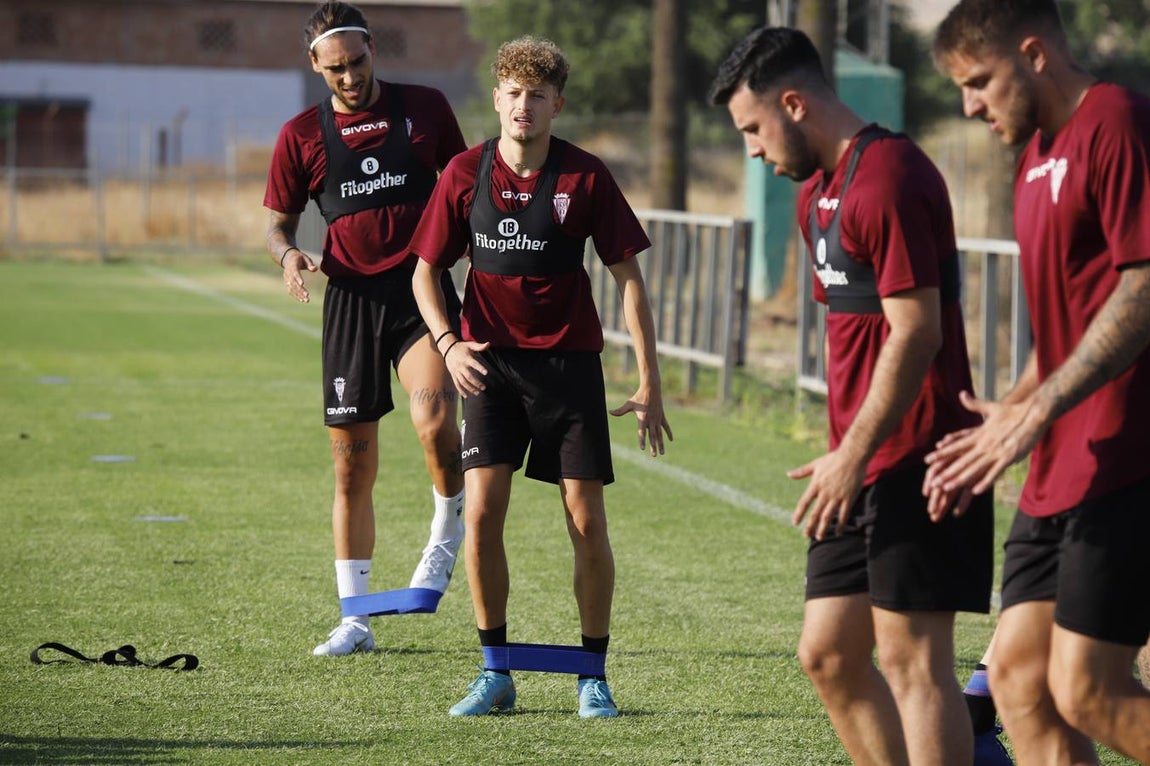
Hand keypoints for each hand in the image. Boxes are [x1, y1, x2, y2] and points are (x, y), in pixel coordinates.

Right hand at [283, 250, 317, 302]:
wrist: (288, 258)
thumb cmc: (299, 258)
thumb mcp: (305, 258)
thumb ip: (310, 264)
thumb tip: (315, 269)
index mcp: (292, 266)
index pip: (295, 272)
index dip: (298, 278)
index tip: (302, 284)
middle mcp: (288, 273)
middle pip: (293, 282)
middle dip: (299, 289)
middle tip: (307, 295)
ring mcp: (286, 278)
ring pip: (291, 288)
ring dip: (298, 294)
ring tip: (306, 300)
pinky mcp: (287, 282)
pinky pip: (290, 290)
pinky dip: (296, 296)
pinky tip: (302, 300)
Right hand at [443, 340, 489, 397]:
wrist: (447, 348)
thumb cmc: (461, 347)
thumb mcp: (470, 345)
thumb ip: (479, 346)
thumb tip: (489, 344)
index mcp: (466, 358)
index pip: (474, 364)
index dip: (480, 368)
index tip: (486, 373)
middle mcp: (461, 366)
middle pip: (468, 376)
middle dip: (476, 383)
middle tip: (484, 387)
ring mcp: (456, 371)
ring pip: (462, 382)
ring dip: (470, 388)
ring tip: (478, 393)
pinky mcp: (453, 374)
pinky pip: (456, 384)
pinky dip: (460, 390)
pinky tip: (466, 396)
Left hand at [610, 387, 671, 455]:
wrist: (651, 389)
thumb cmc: (638, 397)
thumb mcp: (629, 404)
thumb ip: (620, 411)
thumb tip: (610, 412)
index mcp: (643, 418)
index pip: (642, 432)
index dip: (642, 440)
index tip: (642, 448)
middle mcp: (651, 420)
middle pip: (652, 436)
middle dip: (653, 446)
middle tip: (654, 455)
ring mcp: (657, 419)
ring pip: (660, 434)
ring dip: (661, 443)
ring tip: (662, 453)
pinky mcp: (662, 416)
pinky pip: (666, 426)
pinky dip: (668, 433)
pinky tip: (671, 440)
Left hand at [787, 449, 866, 539]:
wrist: (853, 456)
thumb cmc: (834, 459)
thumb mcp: (816, 464)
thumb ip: (802, 472)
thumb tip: (788, 474)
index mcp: (816, 484)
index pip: (804, 502)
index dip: (799, 513)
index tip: (795, 523)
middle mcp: (825, 492)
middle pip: (815, 513)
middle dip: (810, 526)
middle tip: (806, 535)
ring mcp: (837, 496)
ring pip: (828, 516)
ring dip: (823, 528)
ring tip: (819, 537)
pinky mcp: (849, 497)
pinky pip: (844, 514)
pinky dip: (841, 524)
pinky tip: (839, 532)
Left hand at [923, 390, 1046, 503]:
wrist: (1033, 413)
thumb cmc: (1013, 411)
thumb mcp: (991, 407)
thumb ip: (974, 404)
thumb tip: (961, 394)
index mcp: (979, 435)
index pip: (956, 446)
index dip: (942, 454)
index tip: (928, 460)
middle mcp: (984, 444)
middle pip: (961, 460)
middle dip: (946, 473)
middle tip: (933, 482)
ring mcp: (995, 452)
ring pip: (974, 468)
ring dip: (960, 479)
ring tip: (947, 488)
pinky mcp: (1008, 458)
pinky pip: (994, 472)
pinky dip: (985, 481)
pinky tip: (976, 491)